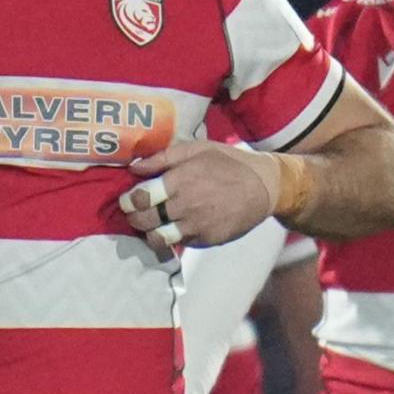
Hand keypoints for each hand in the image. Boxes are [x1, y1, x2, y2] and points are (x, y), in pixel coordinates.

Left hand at [122, 142, 277, 257]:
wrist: (265, 187)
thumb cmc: (228, 163)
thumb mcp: (197, 150)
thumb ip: (163, 158)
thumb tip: (133, 167)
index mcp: (181, 180)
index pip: (141, 198)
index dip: (128, 201)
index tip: (128, 199)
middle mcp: (187, 205)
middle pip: (144, 220)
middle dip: (133, 217)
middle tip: (134, 213)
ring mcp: (197, 225)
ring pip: (158, 238)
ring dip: (149, 232)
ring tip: (151, 224)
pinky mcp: (207, 240)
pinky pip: (179, 244)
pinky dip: (170, 239)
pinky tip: (171, 228)